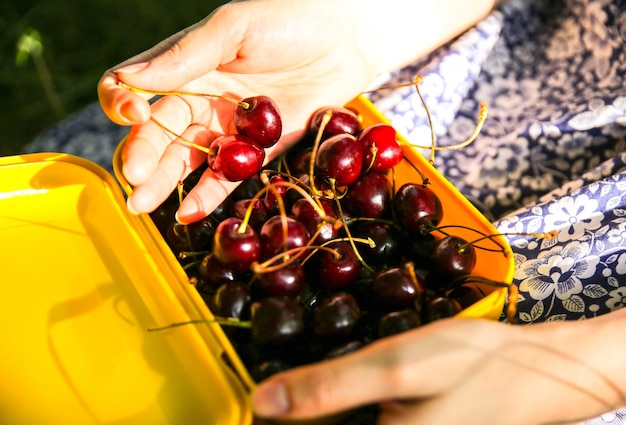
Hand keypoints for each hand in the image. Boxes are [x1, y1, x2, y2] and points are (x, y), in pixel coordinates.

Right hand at [98, 0, 495, 222]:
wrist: (344, 40)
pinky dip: (207, 194)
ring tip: (142, 205)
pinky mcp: (258, 151)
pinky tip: (190, 212)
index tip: (135, 114)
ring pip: (187, 160)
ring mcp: (228, 130)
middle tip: (134, 181)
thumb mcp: (234, 29)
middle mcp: (200, 102)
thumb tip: (131, 80)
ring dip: (164, 183)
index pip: (136, 90)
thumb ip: (186, 56)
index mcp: (185, 68)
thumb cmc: (288, 20)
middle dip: (141, 156)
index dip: (124, 104)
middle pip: (159, 134)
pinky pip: (228, 177)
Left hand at [251, 317, 623, 424]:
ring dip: (312, 411)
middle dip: (292, 413)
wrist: (541, 369)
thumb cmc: (477, 366)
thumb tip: (261, 402)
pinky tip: (332, 389)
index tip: (235, 408)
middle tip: (267, 390)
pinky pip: (357, 423)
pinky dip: (338, 409)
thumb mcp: (398, 367)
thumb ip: (328, 388)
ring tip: (288, 389)